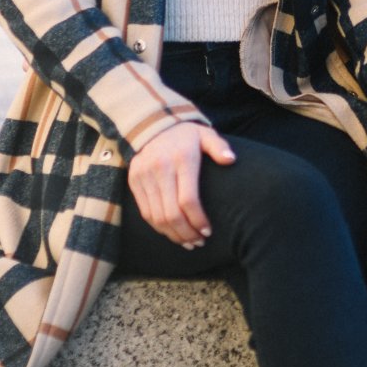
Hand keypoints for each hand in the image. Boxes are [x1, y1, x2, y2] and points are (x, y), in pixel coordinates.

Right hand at [127, 120, 236, 246]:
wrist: (151, 124)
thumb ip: (219, 146)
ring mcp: (144, 176)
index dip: (198, 219)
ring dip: (172, 234)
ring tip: (187, 242)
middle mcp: (160, 169)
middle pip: (171, 213)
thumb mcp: (205, 134)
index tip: (208, 231)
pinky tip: (172, 233)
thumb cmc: (185, 134)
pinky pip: (145, 212)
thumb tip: (231, 160)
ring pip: (156, 217)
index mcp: (181, 159)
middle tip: (199, 242)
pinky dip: (158, 227)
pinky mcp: (134, 181)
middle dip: (186, 233)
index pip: (188, 199)